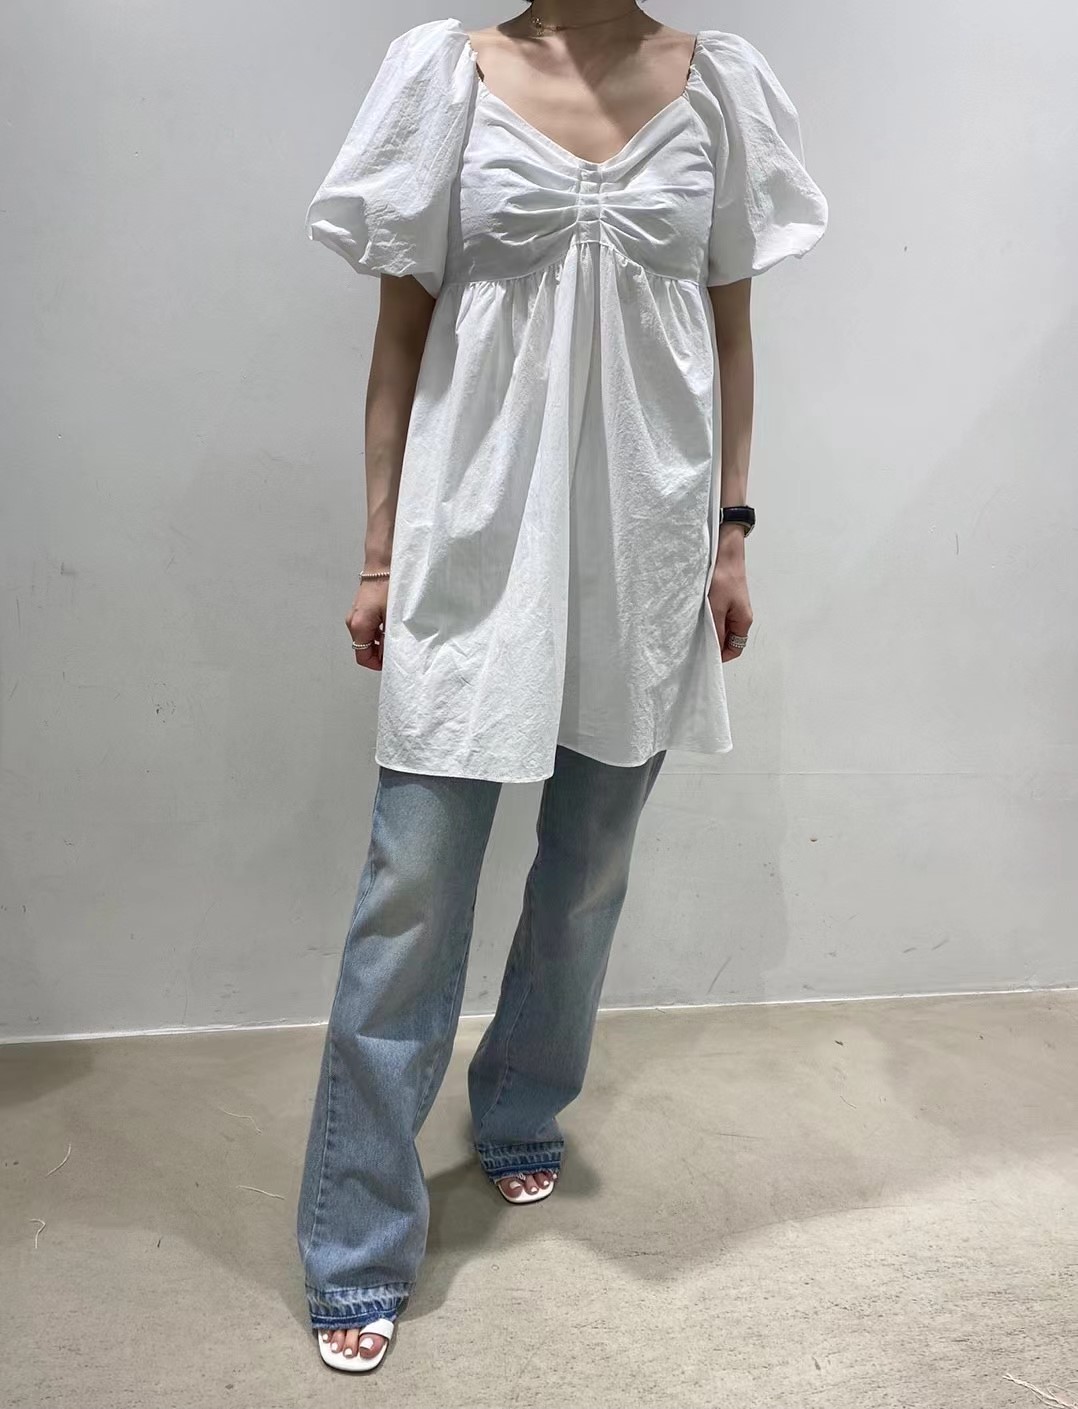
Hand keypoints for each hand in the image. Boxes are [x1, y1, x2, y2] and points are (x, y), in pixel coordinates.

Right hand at [345, 574, 388, 671]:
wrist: (383, 564)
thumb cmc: (389, 587)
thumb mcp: (393, 617)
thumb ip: (391, 638)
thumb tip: (392, 654)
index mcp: (359, 626)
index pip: (362, 657)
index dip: (377, 664)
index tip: (391, 662)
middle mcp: (352, 622)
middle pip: (364, 648)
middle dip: (380, 653)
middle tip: (397, 649)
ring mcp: (355, 615)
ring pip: (366, 638)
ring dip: (380, 642)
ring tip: (396, 636)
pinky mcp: (360, 609)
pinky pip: (367, 627)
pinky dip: (378, 632)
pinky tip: (391, 625)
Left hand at [708, 532, 751, 661]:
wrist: (724, 551)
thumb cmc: (723, 576)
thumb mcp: (716, 607)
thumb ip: (716, 629)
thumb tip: (713, 648)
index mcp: (743, 620)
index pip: (735, 648)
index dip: (721, 655)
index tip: (704, 655)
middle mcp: (740, 616)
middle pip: (728, 639)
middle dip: (713, 643)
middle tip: (695, 643)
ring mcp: (733, 607)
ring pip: (721, 627)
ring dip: (709, 629)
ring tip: (695, 628)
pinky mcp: (725, 599)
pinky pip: (717, 616)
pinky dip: (708, 618)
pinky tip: (697, 615)